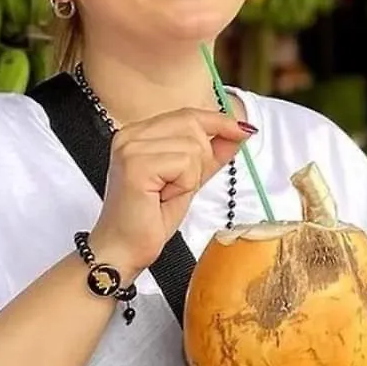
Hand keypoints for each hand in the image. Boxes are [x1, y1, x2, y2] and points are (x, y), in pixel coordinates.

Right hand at [91, 109, 253, 277]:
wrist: (124, 250)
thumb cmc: (149, 220)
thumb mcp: (188, 180)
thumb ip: (211, 155)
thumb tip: (238, 133)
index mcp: (138, 133)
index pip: (187, 115)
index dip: (218, 121)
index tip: (242, 130)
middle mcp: (130, 135)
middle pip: (192, 125)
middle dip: (200, 159)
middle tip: (179, 186)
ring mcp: (130, 148)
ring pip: (192, 146)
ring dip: (190, 176)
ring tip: (167, 194)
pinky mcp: (136, 165)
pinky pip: (184, 163)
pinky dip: (183, 184)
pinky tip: (163, 197)